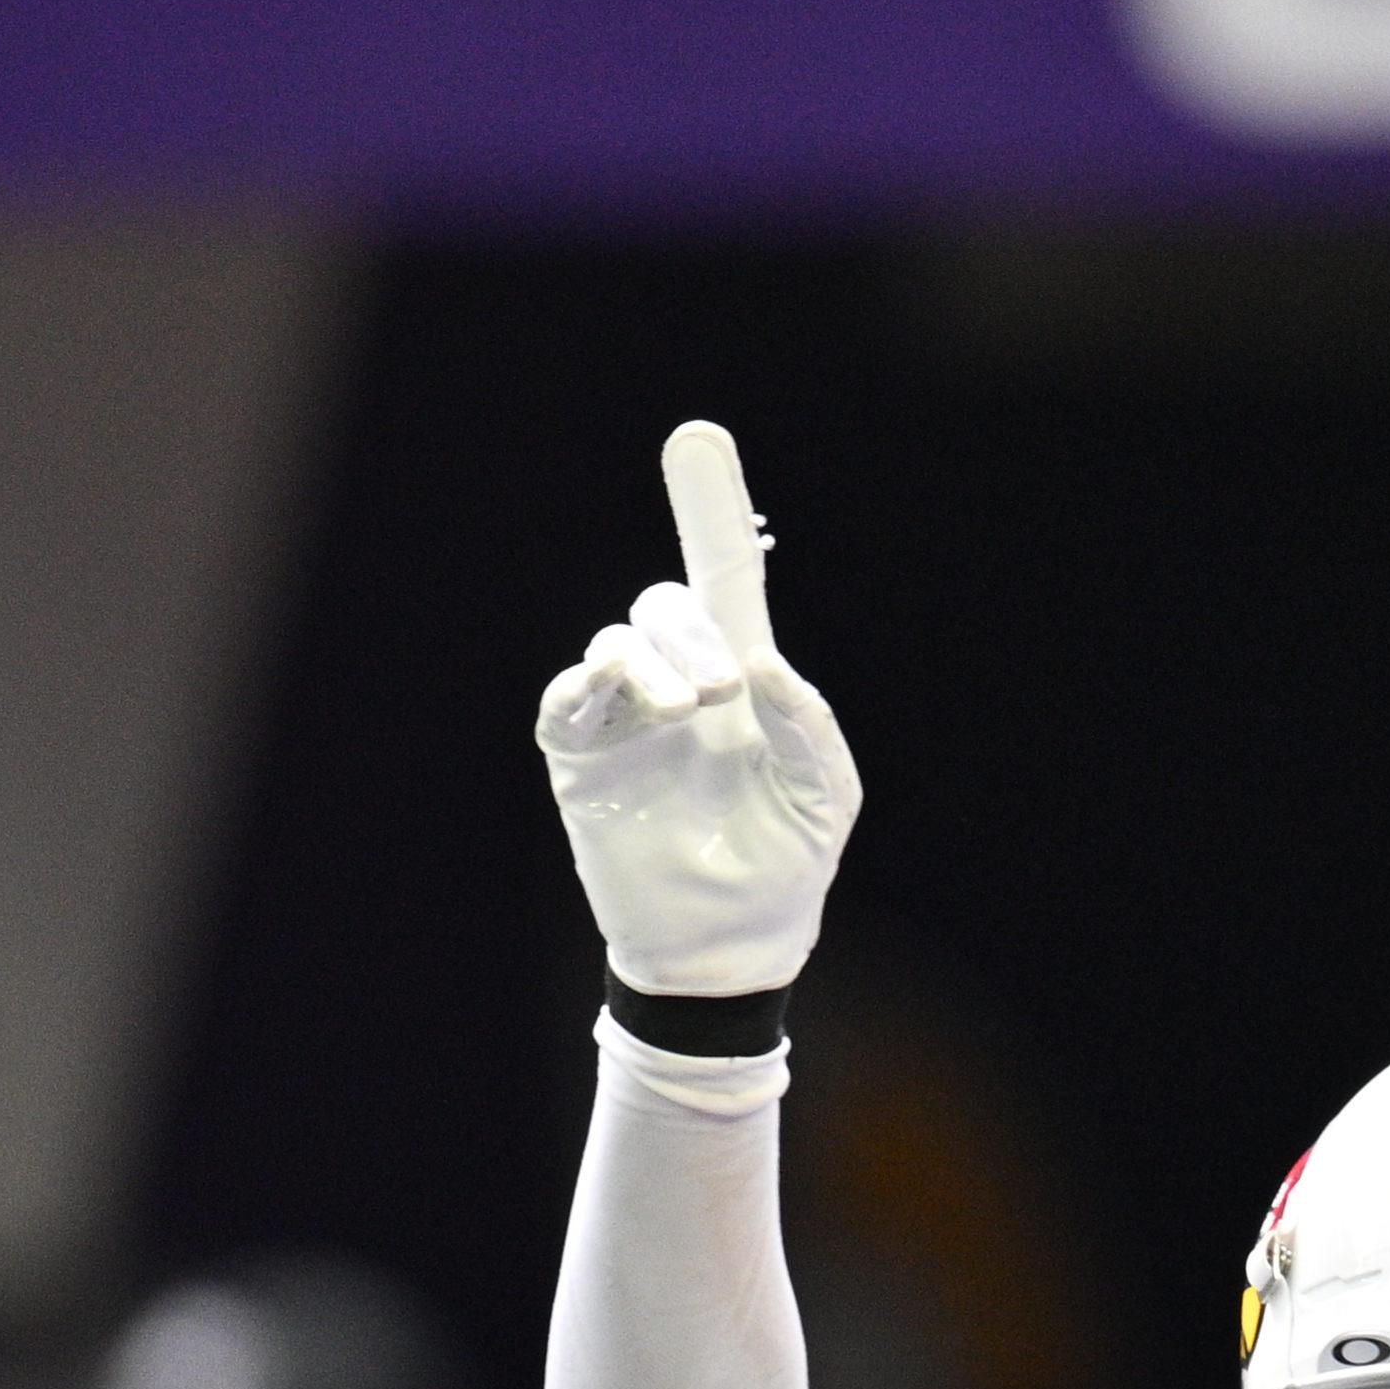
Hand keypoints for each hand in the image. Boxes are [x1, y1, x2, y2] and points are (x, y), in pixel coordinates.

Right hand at [535, 419, 858, 999]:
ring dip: (654, 661)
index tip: (698, 440)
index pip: (724, 582)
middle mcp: (677, 684)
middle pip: (666, 603)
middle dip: (692, 629)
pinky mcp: (579, 756)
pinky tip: (630, 702)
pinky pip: (566, 696)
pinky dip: (591, 684)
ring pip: (618, 640)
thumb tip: (760, 660)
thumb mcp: (824, 796)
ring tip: (689, 710)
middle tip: (724, 690)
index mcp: (741, 681)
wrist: (727, 948)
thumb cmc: (783, 868)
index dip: (712, 514)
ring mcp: (624, 719)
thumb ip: (807, 724)